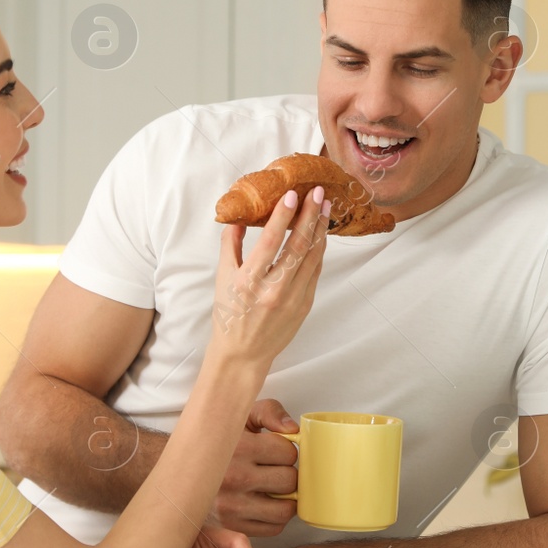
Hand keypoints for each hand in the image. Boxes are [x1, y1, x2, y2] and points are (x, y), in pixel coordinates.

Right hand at [210, 185, 328, 370]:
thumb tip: (239, 218)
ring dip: (320, 229)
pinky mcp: (305, 305)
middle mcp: (273, 290)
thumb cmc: (230, 315)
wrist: (244, 354)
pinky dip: (319, 250)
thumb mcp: (222, 279)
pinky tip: (321, 234)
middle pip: (298, 246)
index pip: (269, 242)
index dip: (282, 216)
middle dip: (310, 216)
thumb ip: (230, 246)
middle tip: (317, 193)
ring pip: (313, 257)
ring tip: (325, 207)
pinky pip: (315, 271)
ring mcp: (292, 299)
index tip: (292, 195)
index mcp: (248, 281)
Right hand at [214, 400, 300, 536]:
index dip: (287, 451)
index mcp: (238, 447)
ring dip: (286, 499)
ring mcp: (232, 506)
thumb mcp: (240, 419)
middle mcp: (233, 478)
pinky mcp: (232, 525)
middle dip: (287, 473)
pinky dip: (275, 517)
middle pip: (289, 481)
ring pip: (285, 509)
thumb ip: (270, 413)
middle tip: (275, 469)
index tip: (276, 451)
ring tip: (274, 488)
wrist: (183, 471)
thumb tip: (293, 429)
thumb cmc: (218, 444)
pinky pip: (274, 528)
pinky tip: (264, 503)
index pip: (288, 453)